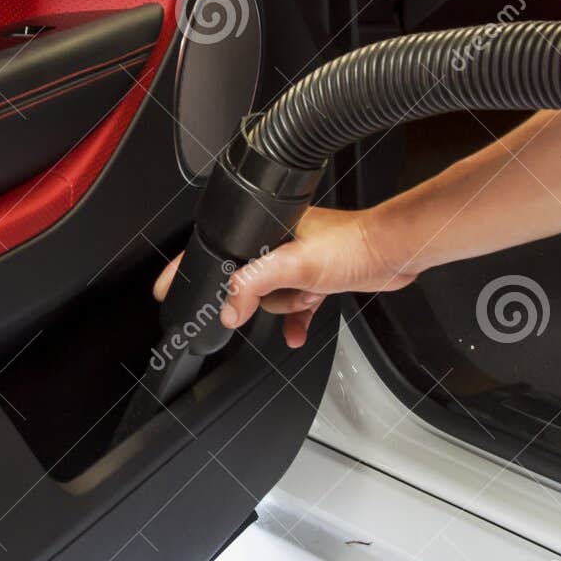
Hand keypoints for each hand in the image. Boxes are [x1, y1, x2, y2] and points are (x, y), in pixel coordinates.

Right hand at [152, 206, 417, 348]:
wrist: (394, 254)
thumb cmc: (353, 244)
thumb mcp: (295, 264)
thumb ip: (255, 284)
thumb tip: (229, 308)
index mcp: (267, 227)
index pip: (218, 249)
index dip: (192, 271)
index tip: (166, 290)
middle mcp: (279, 242)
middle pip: (245, 281)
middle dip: (264, 296)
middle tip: (280, 294)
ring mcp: (297, 261)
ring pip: (271, 297)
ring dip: (288, 305)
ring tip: (308, 295)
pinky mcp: (315, 278)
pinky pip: (293, 306)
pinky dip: (295, 319)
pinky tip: (296, 334)